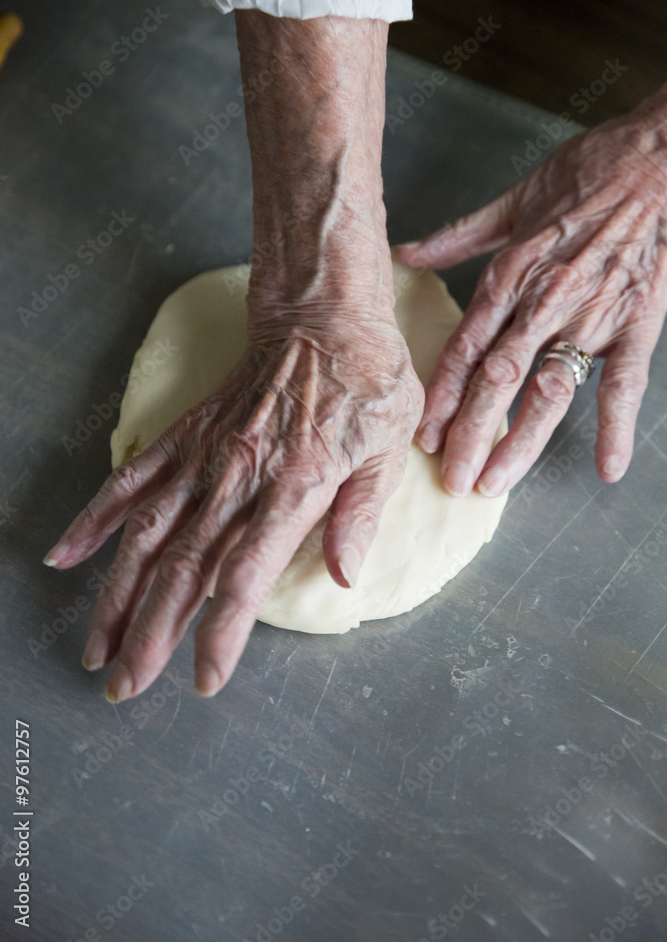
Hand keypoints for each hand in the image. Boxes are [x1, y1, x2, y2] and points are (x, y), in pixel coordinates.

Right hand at [43, 300, 422, 700]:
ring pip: (146, 534)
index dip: (222, 632)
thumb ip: (360, 514)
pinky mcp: (186, 435)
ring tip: (95, 646)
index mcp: (296, 487)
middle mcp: (240, 476)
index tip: (203, 680)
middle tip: (123, 688)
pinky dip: (96, 516)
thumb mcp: (388, 447)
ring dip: (117, 594)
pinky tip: (66, 555)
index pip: (246, 573)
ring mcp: (206, 455)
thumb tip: (341, 577)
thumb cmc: (368, 381)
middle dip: (150, 634)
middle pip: (183, 567)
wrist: (323, 315)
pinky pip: (133, 478)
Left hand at [398, 87, 666, 497]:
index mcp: (511, 276)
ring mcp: (591, 317)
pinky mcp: (638, 323)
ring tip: (495, 482)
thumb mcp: (515, 199)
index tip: (422, 435)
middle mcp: (544, 303)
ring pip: (548, 390)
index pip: (465, 348)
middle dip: (470, 433)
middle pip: (497, 380)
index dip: (442, 396)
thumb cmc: (589, 172)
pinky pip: (625, 383)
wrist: (659, 158)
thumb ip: (460, 235)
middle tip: (451, 479)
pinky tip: (608, 467)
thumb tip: (408, 251)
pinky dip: (617, 426)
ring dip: (519, 440)